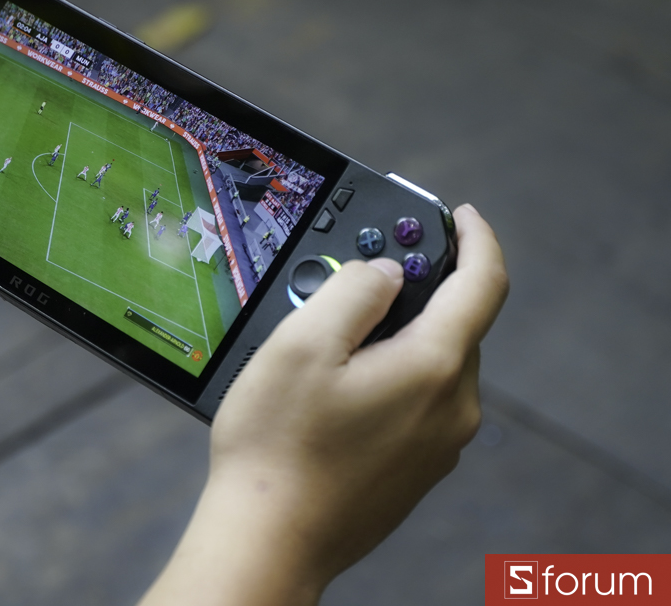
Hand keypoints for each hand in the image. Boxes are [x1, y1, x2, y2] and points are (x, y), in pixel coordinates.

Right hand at [140, 204, 507, 605]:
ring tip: (326, 345)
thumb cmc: (277, 447)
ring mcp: (438, 446)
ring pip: (431, 364)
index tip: (459, 215)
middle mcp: (452, 408)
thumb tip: (385, 274)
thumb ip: (352, 291)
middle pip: (453, 324)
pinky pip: (417, 402)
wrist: (269, 540)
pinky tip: (334, 392)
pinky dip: (389, 377)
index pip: (484, 283)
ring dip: (395, 337)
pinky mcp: (417, 470)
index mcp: (433, 367)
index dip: (476, 238)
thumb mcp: (301, 344)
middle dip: (414, 291)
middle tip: (353, 279)